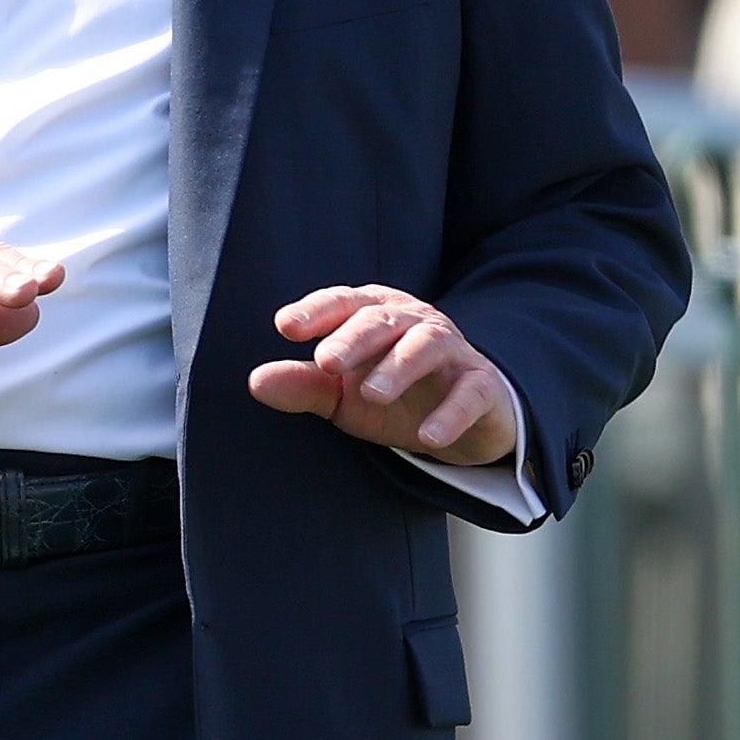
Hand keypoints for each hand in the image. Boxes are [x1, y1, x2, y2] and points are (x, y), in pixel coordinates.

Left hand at [252, 286, 515, 463]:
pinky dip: (452, 413)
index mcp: (375, 314)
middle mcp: (414, 322)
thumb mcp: (343, 395)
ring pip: (427, 345)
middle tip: (326, 361)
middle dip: (353, 337)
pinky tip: (429, 437)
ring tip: (372, 393)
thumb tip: (255, 381)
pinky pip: (471, 392)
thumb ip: (304, 385)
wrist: (464, 421)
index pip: (343, 303)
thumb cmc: (394, 397)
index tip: (286, 326)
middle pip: (381, 320)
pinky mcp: (483, 385)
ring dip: (399, 366)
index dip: (317, 311)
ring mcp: (452, 351)